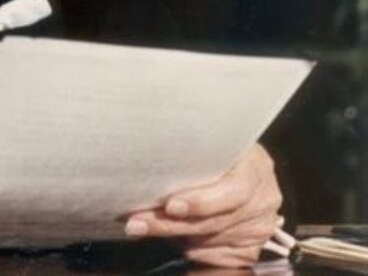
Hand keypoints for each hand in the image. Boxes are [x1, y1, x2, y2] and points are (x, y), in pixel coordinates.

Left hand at [123, 144, 282, 267]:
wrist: (238, 168)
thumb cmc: (212, 151)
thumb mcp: (208, 144)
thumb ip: (190, 156)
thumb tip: (147, 172)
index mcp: (255, 165)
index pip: (233, 191)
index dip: (201, 202)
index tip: (170, 206)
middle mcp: (263, 197)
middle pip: (215, 220)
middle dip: (171, 223)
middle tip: (138, 223)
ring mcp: (260, 225)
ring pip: (210, 239)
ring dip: (174, 236)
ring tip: (143, 227)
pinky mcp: (251, 248)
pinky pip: (218, 257)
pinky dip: (192, 249)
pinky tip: (174, 239)